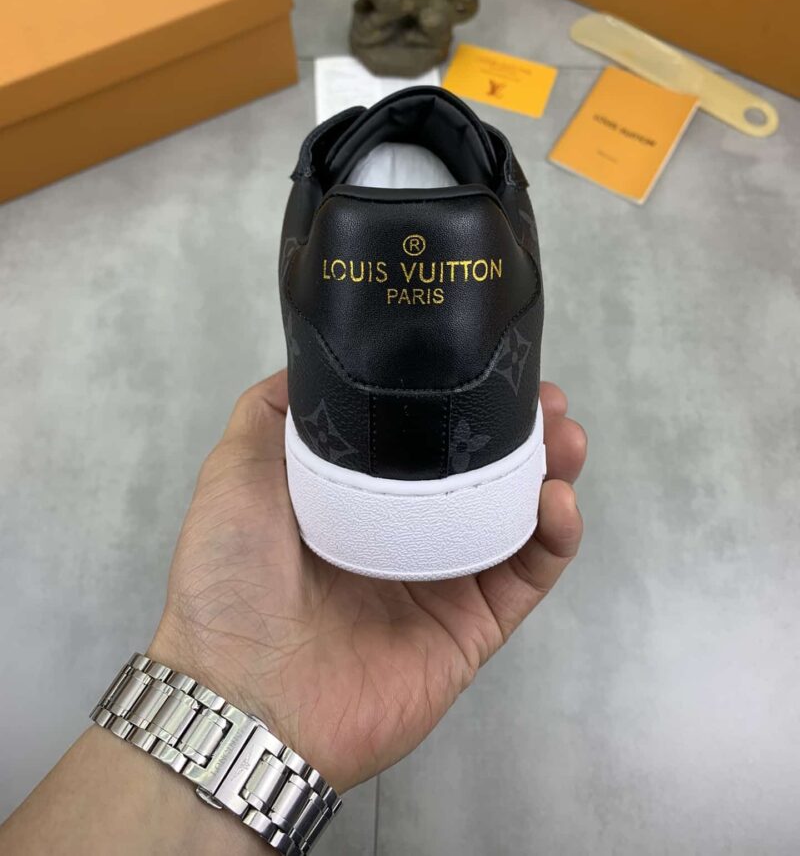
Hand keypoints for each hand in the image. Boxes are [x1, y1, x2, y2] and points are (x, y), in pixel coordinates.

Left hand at [150, 371, 585, 793]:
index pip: (422, 439)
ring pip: (513, 518)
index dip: (459, 401)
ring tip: (567, 437)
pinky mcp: (473, 629)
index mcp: (357, 499)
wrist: (244, 694)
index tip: (489, 366)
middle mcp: (404, 535)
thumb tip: (318, 361)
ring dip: (549, 473)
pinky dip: (555, 538)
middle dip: (519, 432)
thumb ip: (274, 413)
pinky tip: (558, 501)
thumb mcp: (237, 471)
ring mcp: (442, 582)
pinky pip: (527, 577)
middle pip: (479, 474)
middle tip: (547, 401)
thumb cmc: (233, 575)